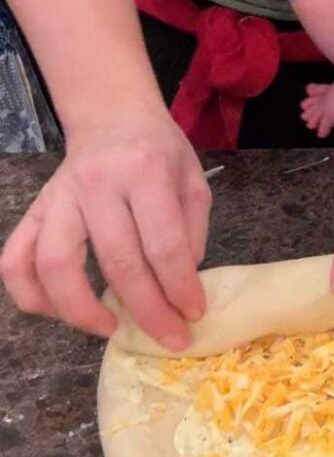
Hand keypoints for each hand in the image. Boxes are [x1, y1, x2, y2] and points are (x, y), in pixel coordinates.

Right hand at [0, 108, 210, 350]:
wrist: (112, 118)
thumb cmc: (160, 153)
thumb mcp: (193, 181)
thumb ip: (192, 231)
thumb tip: (181, 284)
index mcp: (145, 172)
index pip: (163, 242)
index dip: (179, 286)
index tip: (194, 314)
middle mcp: (96, 184)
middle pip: (117, 261)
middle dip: (147, 310)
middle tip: (169, 337)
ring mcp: (57, 198)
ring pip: (54, 265)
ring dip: (81, 310)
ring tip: (111, 328)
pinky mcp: (33, 211)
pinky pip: (15, 260)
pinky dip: (31, 295)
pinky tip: (61, 311)